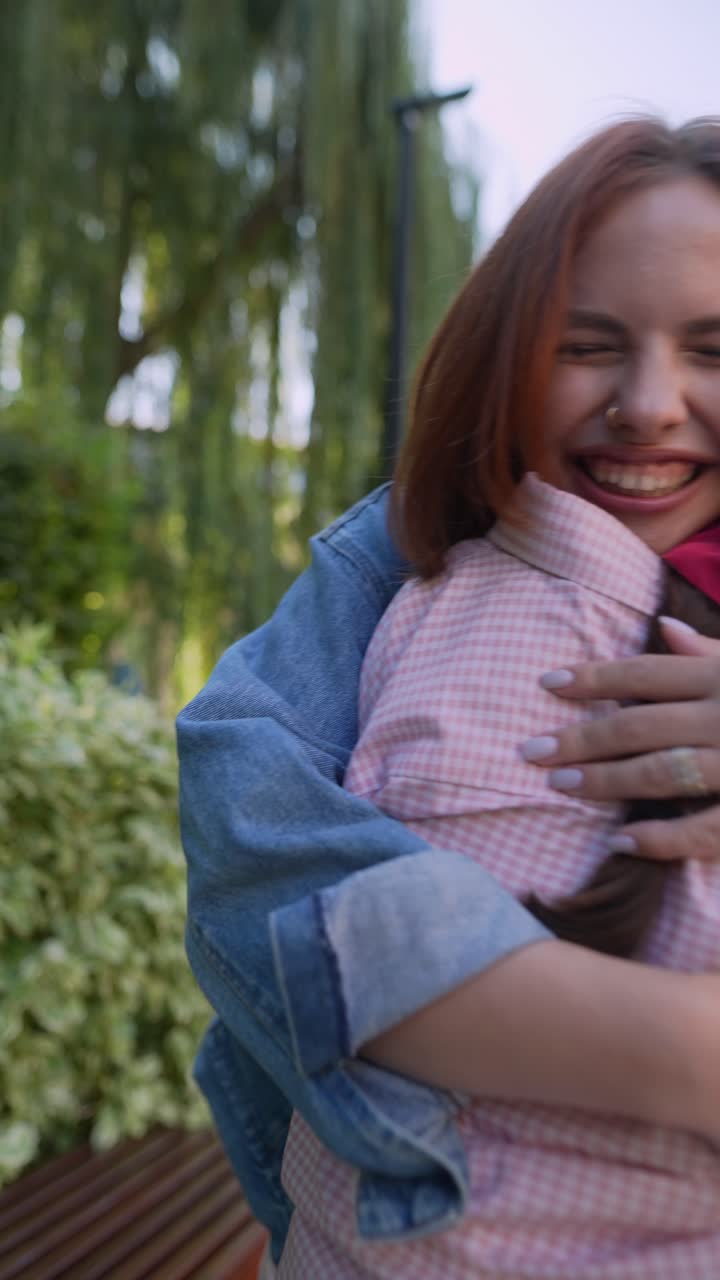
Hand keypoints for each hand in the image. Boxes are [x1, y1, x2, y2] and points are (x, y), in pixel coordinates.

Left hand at [520, 620, 719, 861]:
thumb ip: (713, 654)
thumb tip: (665, 628)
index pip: (648, 673)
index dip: (595, 677)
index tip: (546, 684)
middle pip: (641, 722)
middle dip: (582, 736)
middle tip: (529, 750)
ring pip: (663, 770)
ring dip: (607, 780)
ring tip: (560, 785)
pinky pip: (706, 828)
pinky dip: (662, 837)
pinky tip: (622, 841)